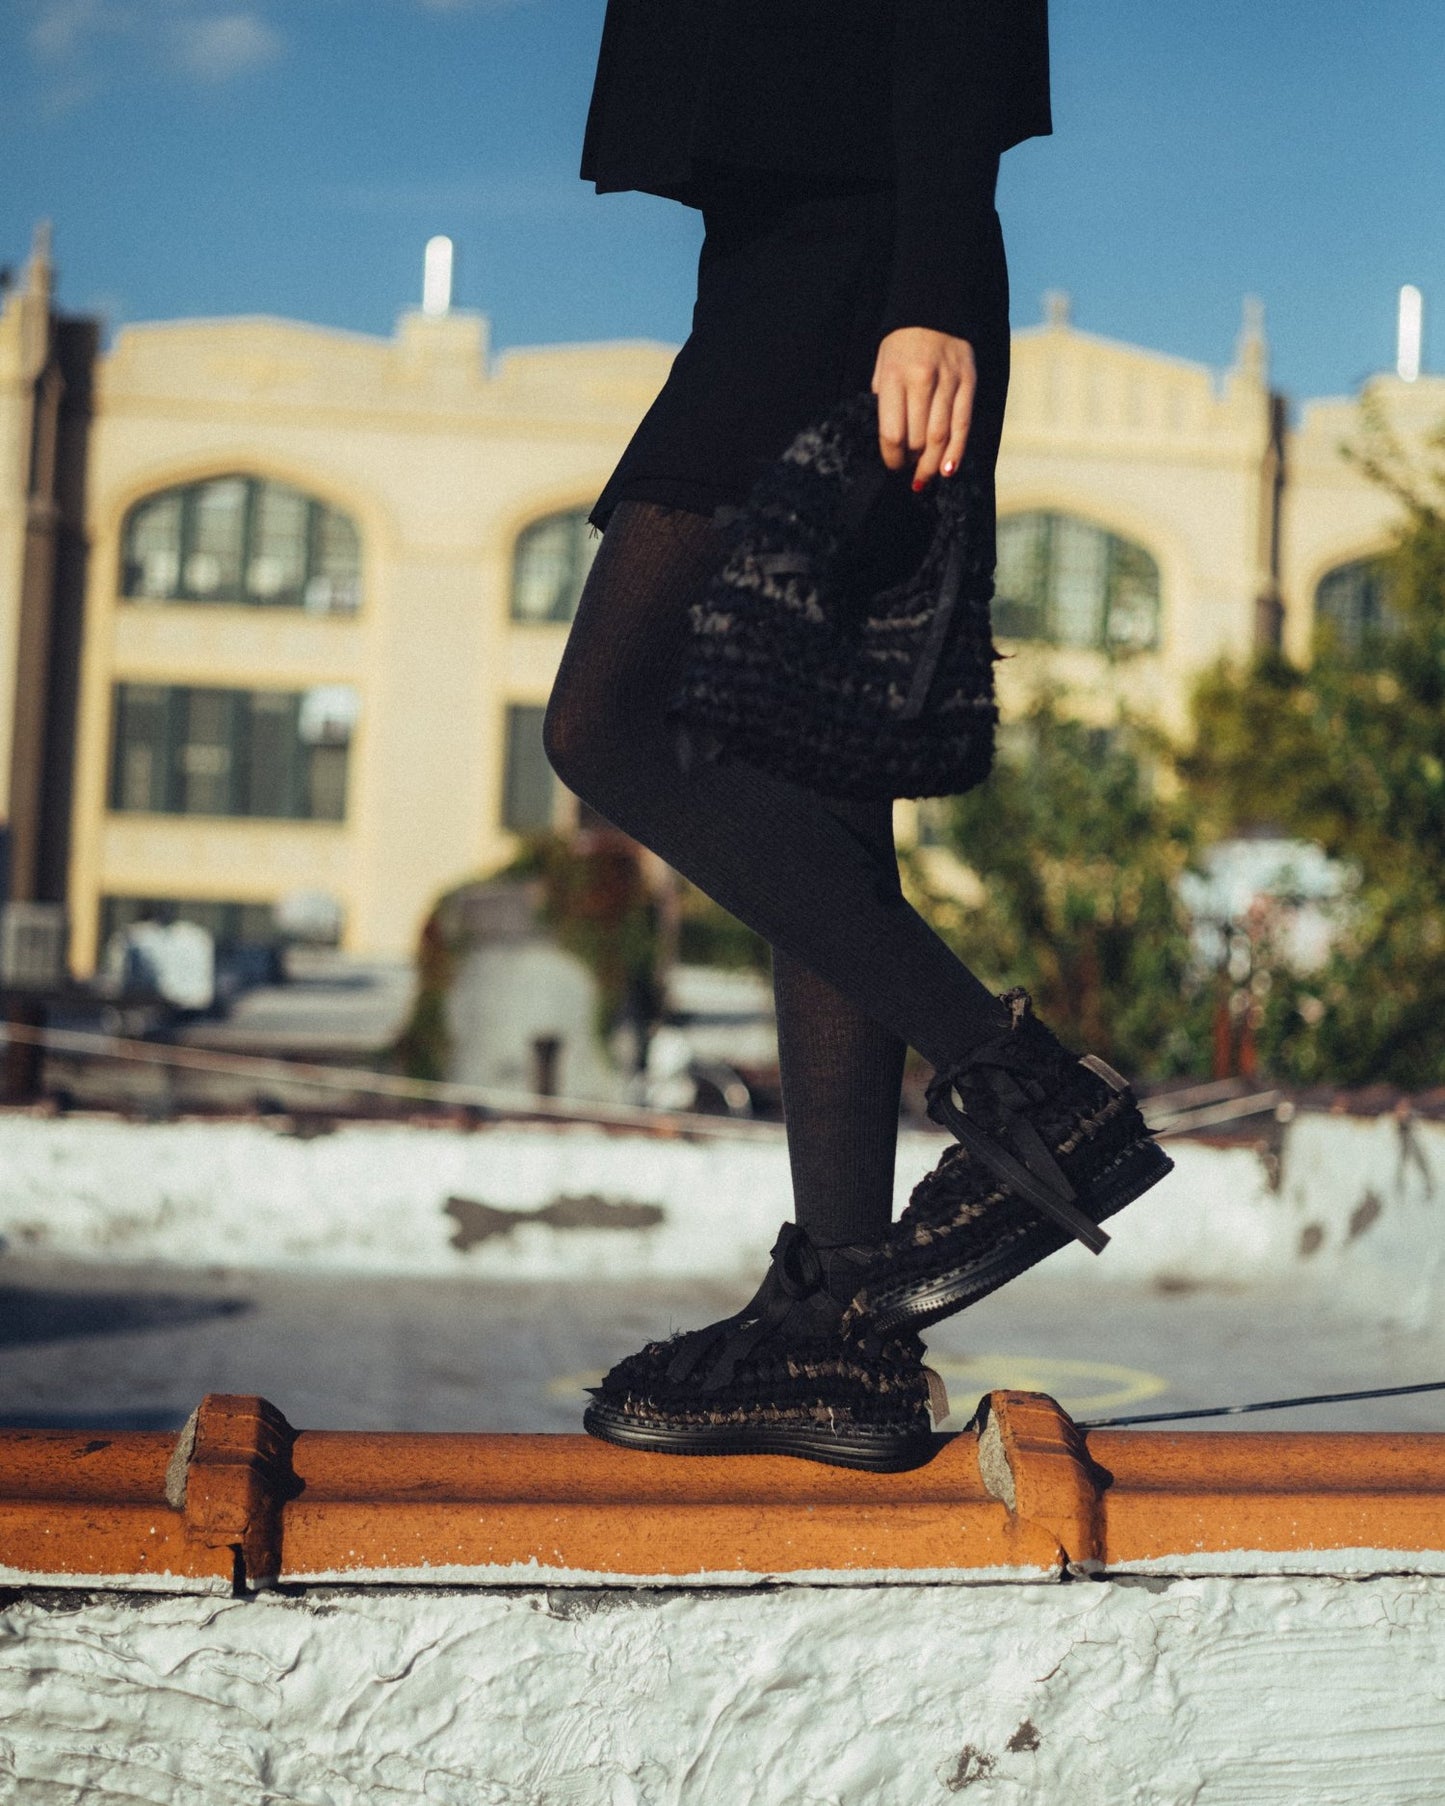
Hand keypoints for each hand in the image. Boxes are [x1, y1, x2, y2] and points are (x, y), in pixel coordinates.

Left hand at [871, 326, 974, 489]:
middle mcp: (922, 381)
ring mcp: (948, 382)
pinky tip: (948, 468)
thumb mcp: (882, 367)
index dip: (892, 458)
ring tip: (925, 478)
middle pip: (917, 439)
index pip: (893, 433)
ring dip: (932, 464)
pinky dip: (956, 450)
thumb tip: (890, 440)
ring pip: (941, 436)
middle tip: (909, 471)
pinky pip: (963, 424)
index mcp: (895, 378)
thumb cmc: (901, 344)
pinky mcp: (969, 382)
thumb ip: (884, 401)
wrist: (933, 308)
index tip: (892, 465)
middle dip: (911, 461)